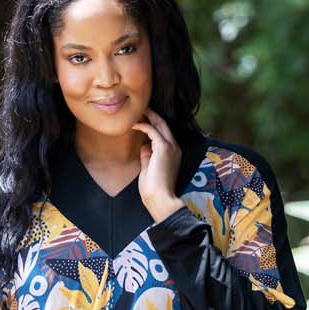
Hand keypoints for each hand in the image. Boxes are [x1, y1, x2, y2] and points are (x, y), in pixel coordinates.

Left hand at [132, 107, 185, 222]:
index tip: (143, 119)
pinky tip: (133, 125)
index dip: (154, 125)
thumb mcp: (149, 170)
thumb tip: (143, 146)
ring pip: (160, 125)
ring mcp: (171, 147)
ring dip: (148, 116)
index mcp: (173, 154)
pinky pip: (152, 131)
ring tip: (136, 112)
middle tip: (140, 108)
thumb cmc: (154, 190)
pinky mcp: (164, 148)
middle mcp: (175, 148)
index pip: (164, 135)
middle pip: (164, 126)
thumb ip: (147, 157)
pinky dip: (142, 125)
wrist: (161, 200)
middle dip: (153, 115)